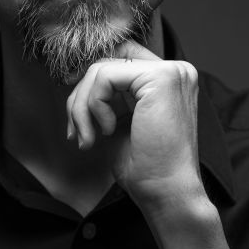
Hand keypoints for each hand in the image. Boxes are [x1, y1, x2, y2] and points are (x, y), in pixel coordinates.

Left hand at [65, 43, 203, 210]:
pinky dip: (93, 106)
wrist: (166, 192)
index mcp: (170, 81)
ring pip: (101, 69)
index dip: (91, 75)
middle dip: (80, 96)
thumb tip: (75, 78)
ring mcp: (171, 72)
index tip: (72, 100)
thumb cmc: (146, 169)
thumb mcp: (122, 123)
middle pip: (107, 60)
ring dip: (82, 107)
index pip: (121, 56)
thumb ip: (109, 98)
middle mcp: (176, 70)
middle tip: (77, 132)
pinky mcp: (160, 79)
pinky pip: (104, 77)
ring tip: (89, 138)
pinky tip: (107, 131)